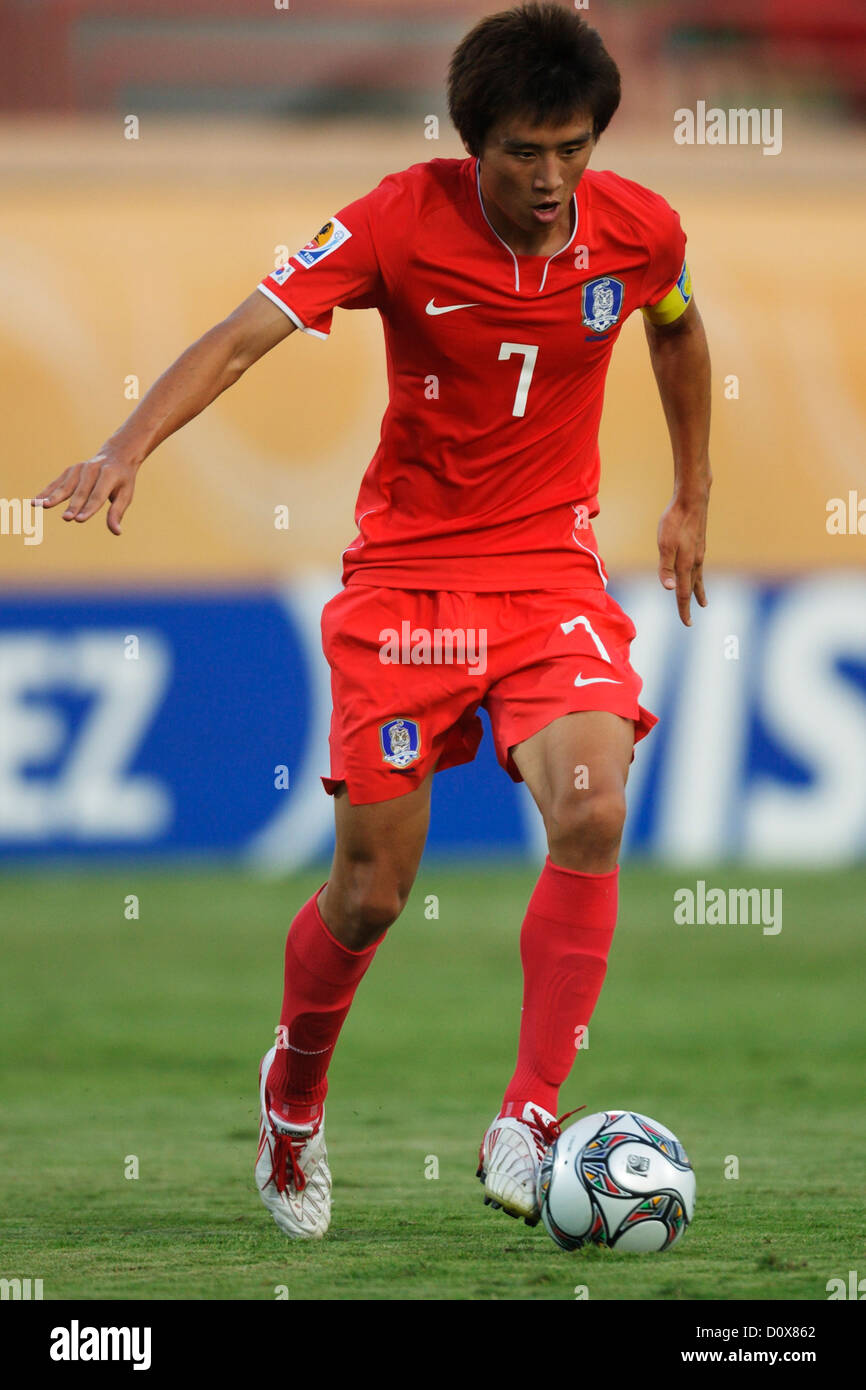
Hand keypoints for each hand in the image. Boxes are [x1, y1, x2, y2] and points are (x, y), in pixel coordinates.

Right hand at [35, 453, 138, 534]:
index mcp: (109, 474)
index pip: (97, 495)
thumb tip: (117, 532)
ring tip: (42, 507)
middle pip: (81, 491)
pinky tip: (35, 502)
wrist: (115, 455)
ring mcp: (79, 468)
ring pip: (66, 486)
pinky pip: (57, 483)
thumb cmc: (122, 480)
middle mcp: (92, 469)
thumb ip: (117, 512)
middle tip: (66, 518)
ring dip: (54, 497)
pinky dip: (46, 492)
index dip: (89, 508)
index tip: (80, 520)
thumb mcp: (125, 495)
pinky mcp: (70, 471)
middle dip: (73, 506)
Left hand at [657, 493, 707, 625]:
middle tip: (690, 619)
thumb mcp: (664, 544)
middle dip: (690, 603)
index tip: (686, 623)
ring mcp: (699, 552)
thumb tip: (669, 589)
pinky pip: (699, 567)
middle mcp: (695, 561)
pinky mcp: (700, 544)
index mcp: (685, 564)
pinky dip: (698, 577)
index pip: (682, 592)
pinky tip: (696, 573)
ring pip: (698, 577)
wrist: (692, 499)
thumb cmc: (674, 521)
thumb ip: (665, 567)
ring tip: (702, 601)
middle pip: (691, 588)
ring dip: (698, 591)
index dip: (683, 609)